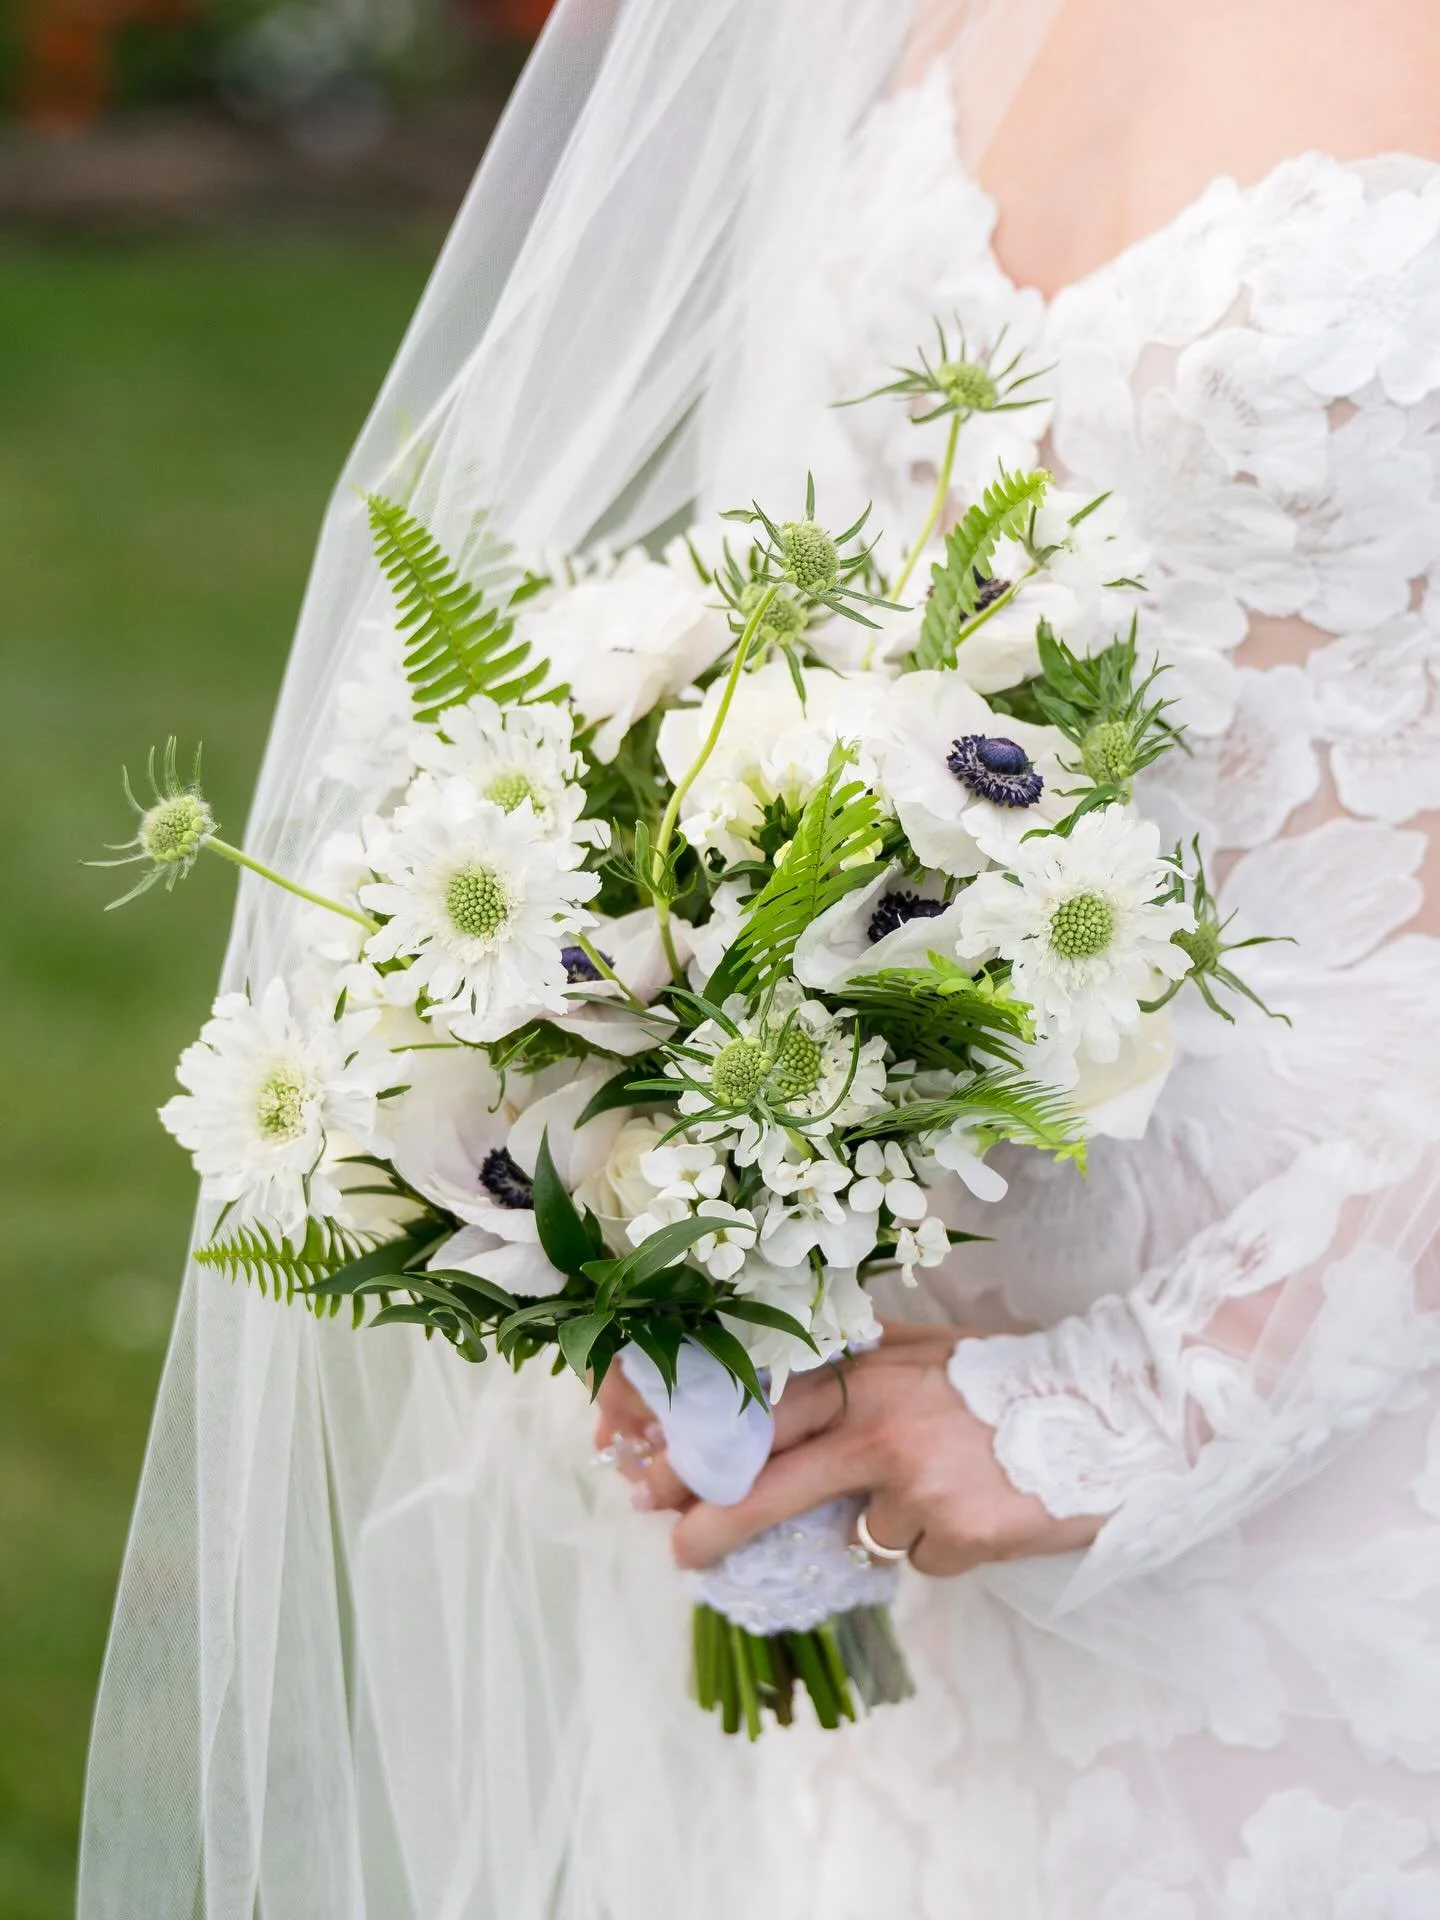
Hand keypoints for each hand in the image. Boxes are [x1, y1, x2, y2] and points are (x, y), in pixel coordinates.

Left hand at [595, 1325, 1101, 1574]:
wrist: (1109, 1412)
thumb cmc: (1007, 1376)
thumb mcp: (924, 1347)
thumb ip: (854, 1356)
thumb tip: (781, 1369)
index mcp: (865, 1375)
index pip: (762, 1415)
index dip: (703, 1448)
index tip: (652, 1477)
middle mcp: (881, 1426)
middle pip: (774, 1486)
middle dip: (715, 1522)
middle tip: (678, 1550)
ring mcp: (918, 1486)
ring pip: (863, 1532)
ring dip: (892, 1520)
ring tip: (951, 1479)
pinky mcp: (958, 1536)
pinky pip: (921, 1558)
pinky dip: (942, 1543)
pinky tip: (981, 1505)